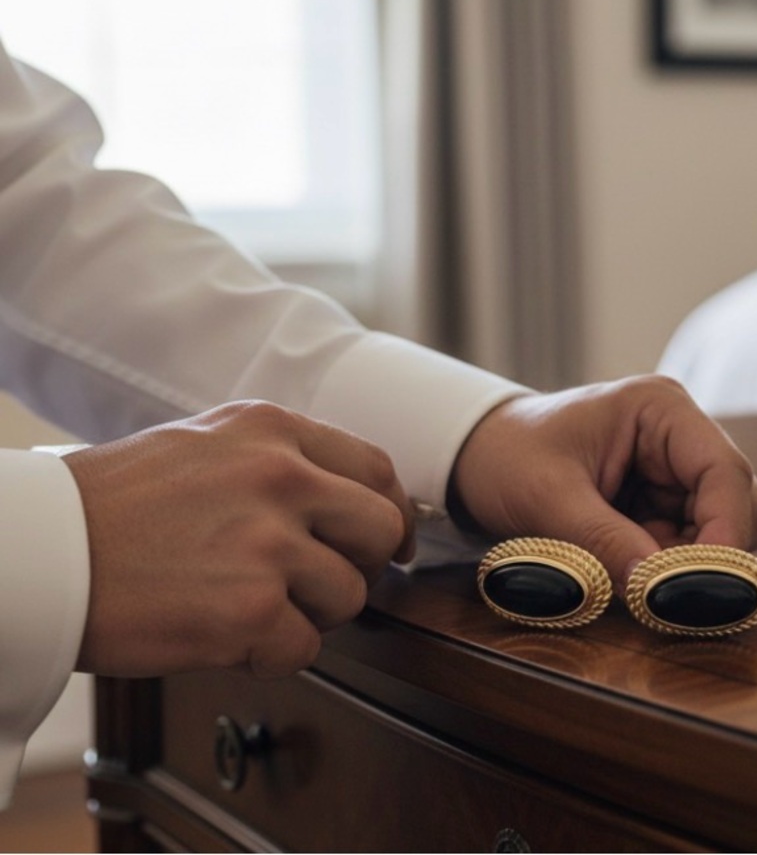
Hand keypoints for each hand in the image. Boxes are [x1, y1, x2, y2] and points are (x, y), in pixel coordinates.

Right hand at [64, 400, 413, 678]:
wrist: (40, 551)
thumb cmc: (116, 503)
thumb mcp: (208, 444)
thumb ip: (282, 461)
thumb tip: (350, 501)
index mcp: (273, 430)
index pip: (375, 469)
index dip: (389, 512)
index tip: (386, 542)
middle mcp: (281, 476)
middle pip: (380, 529)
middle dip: (363, 565)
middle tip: (325, 583)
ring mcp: (268, 542)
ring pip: (350, 594)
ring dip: (312, 613)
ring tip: (254, 607)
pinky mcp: (248, 610)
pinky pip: (305, 647)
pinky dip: (273, 653)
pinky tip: (227, 635)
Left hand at [449, 376, 756, 591]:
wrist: (475, 457)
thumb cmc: (506, 457)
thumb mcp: (547, 498)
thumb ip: (602, 540)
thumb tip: (657, 589)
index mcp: (660, 410)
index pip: (725, 472)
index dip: (727, 532)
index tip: (707, 587)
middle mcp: (678, 435)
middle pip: (738, 503)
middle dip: (709, 553)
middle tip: (664, 592)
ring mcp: (672, 470)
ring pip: (720, 530)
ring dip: (687, 565)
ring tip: (632, 576)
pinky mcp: (660, 501)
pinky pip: (687, 545)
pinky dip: (667, 569)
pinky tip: (627, 572)